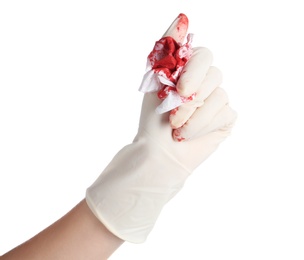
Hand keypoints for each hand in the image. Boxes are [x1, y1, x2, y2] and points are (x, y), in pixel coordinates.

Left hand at [86, 13, 236, 242]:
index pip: (204, 54)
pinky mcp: (225, 118)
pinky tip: (190, 134)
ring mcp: (217, 100)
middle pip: (215, 74)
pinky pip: (225, 114)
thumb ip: (167, 49)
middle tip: (173, 115)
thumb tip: (182, 19)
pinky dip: (203, 126)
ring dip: (195, 116)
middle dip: (191, 98)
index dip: (193, 71)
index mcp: (189, 70)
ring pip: (220, 96)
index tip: (178, 87)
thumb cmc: (152, 118)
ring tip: (178, 128)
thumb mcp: (154, 80)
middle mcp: (205, 82)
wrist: (159, 152)